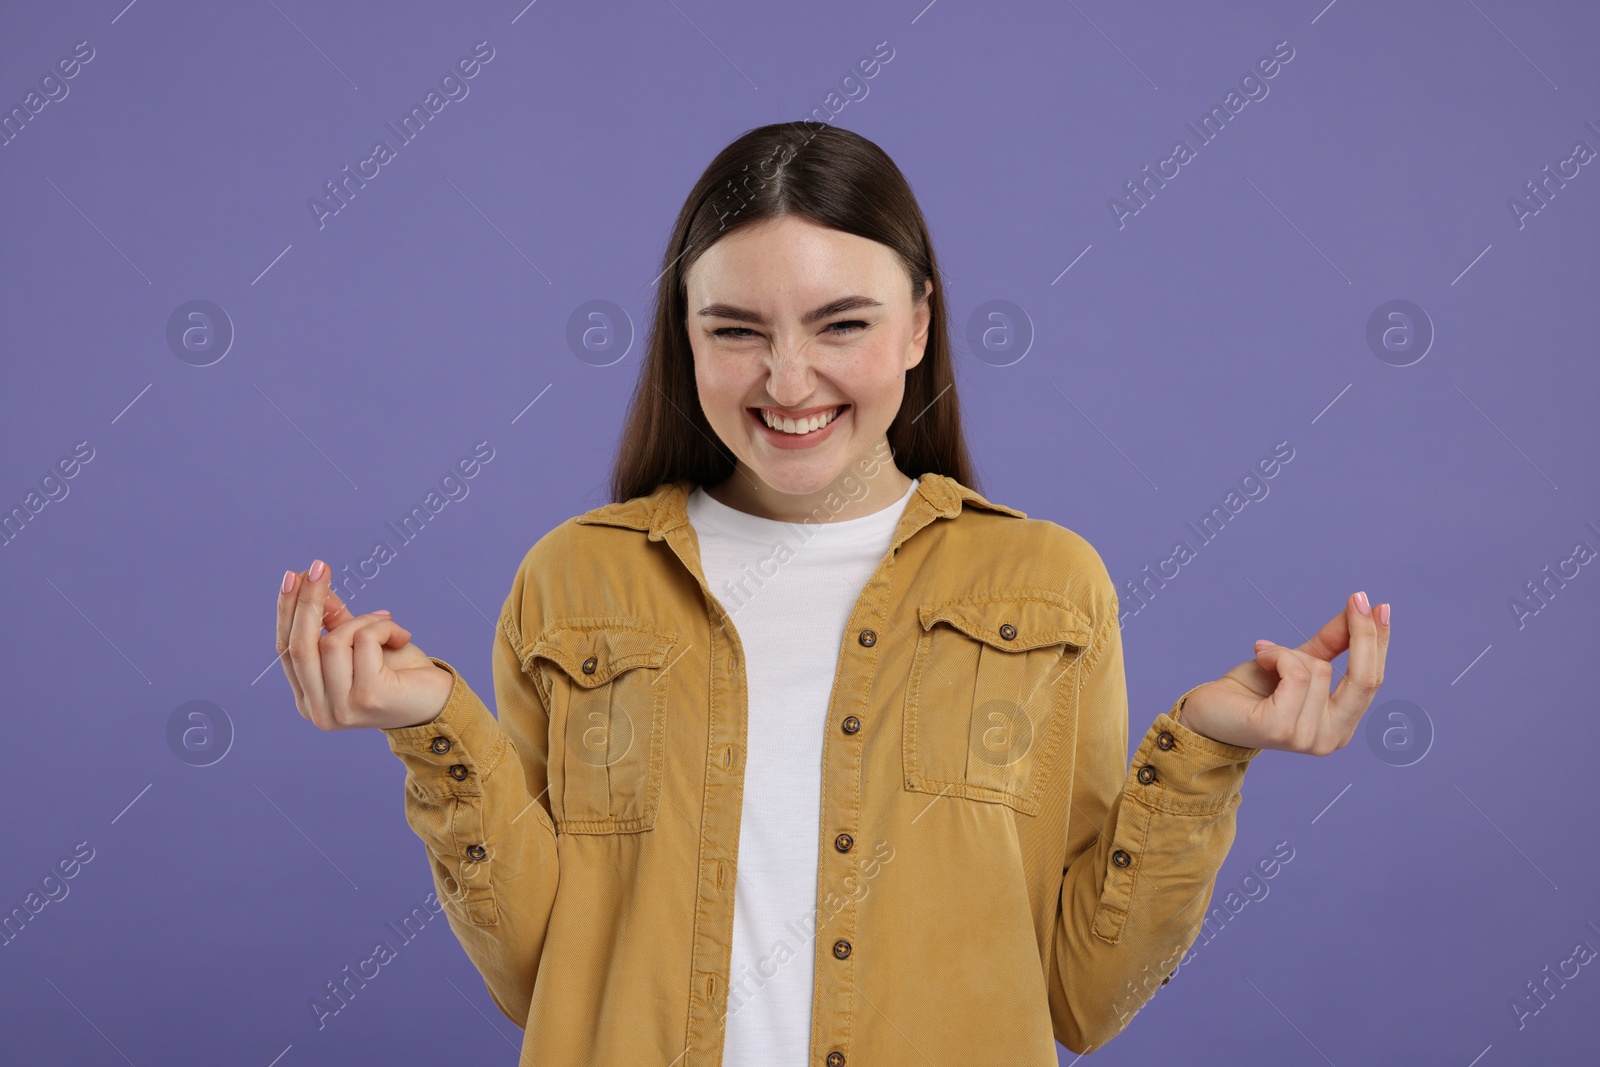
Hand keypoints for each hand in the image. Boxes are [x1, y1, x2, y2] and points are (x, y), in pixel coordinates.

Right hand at [277, 559, 455, 730]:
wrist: (440, 700)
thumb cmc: (399, 673)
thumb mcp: (360, 643)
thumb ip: (332, 622)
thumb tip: (308, 582)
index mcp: (308, 701)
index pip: (286, 650)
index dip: (288, 611)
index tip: (293, 575)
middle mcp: (319, 712)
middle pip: (299, 646)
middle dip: (308, 601)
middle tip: (318, 566)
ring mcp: (341, 708)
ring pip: (333, 642)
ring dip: (363, 621)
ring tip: (386, 622)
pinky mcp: (368, 697)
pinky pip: (364, 641)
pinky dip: (383, 627)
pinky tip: (401, 635)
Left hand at [1177, 590, 1390, 754]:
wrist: (1208, 710)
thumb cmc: (1253, 689)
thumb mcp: (1298, 660)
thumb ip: (1332, 644)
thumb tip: (1363, 610)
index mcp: (1342, 726)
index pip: (1372, 681)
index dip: (1377, 642)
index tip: (1379, 606)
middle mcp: (1332, 739)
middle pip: (1365, 680)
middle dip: (1363, 634)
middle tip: (1358, 598)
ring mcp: (1307, 738)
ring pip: (1319, 669)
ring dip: (1288, 652)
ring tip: (1266, 657)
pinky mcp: (1280, 729)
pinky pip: (1295, 673)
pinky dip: (1276, 655)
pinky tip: (1260, 656)